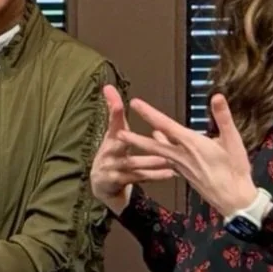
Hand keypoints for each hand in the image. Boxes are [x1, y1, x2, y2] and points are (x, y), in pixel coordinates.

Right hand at [89, 85, 174, 214]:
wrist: (102, 184)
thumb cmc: (113, 153)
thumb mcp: (114, 134)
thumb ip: (116, 114)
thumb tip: (109, 87)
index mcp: (111, 137)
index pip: (113, 119)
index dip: (113, 107)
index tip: (110, 91)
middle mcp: (109, 151)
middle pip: (120, 141)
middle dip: (129, 135)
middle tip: (138, 130)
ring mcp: (111, 167)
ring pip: (134, 163)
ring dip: (152, 161)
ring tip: (168, 159)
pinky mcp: (117, 181)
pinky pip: (139, 178)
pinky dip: (155, 176)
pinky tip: (170, 173)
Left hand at [122, 93, 256, 216]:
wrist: (234, 200)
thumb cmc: (235, 170)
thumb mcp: (233, 141)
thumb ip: (223, 118)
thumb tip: (216, 96)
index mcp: (191, 144)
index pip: (165, 125)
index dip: (149, 113)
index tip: (134, 104)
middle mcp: (182, 156)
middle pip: (153, 144)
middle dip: (135, 138)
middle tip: (117, 133)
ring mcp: (183, 167)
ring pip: (159, 153)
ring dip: (145, 146)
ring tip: (133, 139)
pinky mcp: (186, 174)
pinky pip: (168, 161)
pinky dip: (161, 154)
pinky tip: (161, 152)